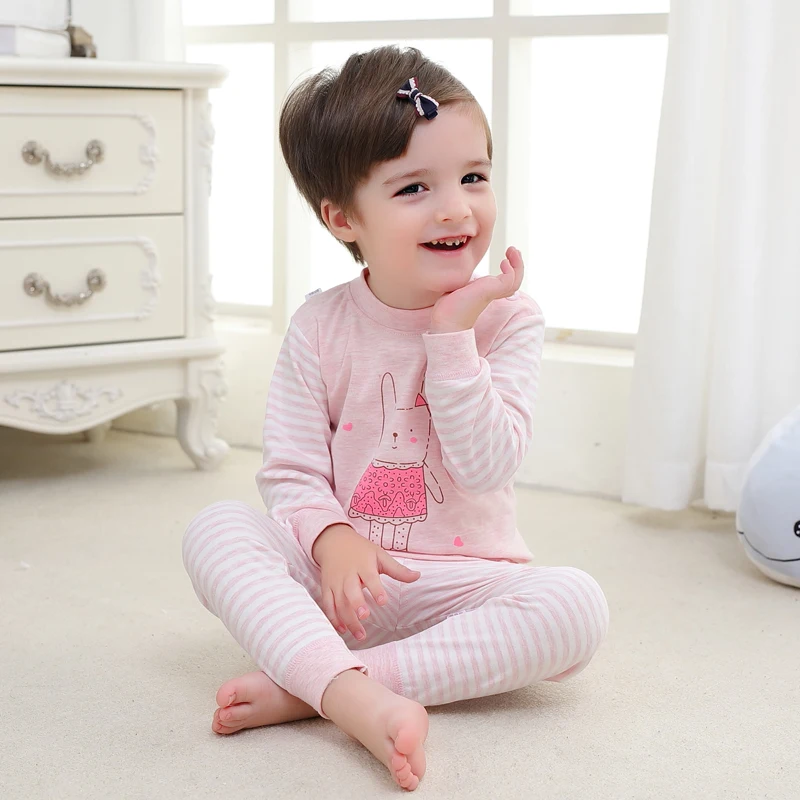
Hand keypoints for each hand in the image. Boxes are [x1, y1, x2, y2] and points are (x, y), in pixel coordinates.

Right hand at [312, 524, 420, 639]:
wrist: (333, 541)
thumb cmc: (360, 550)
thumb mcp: (379, 555)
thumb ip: (397, 569)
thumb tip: (418, 576)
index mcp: (363, 564)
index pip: (370, 577)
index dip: (376, 589)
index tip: (383, 601)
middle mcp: (347, 574)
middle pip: (350, 590)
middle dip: (356, 603)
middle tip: (364, 616)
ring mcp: (335, 582)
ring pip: (338, 602)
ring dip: (347, 619)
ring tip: (361, 635)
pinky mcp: (326, 588)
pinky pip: (327, 605)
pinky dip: (333, 618)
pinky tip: (343, 630)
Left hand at [430, 246, 524, 333]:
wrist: (445, 320)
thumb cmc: (447, 306)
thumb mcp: (458, 287)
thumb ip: (463, 280)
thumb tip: (457, 269)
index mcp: (485, 292)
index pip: (504, 283)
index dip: (509, 270)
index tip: (505, 258)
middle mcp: (491, 293)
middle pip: (514, 282)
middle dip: (517, 264)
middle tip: (513, 250)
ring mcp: (491, 293)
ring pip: (515, 281)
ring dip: (517, 264)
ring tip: (512, 250)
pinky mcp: (490, 292)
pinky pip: (509, 281)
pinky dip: (511, 270)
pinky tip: (504, 261)